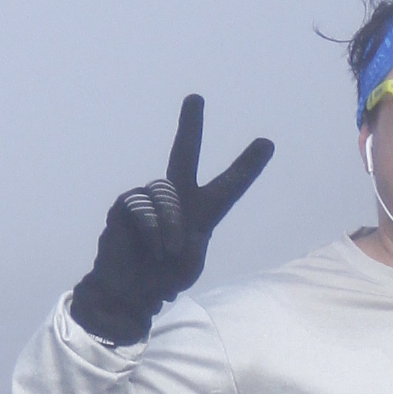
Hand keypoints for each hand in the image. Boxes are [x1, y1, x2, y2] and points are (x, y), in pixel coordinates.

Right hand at [69, 93, 273, 346]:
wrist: (130, 294)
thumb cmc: (163, 281)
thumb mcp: (189, 265)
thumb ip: (187, 237)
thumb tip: (168, 214)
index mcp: (202, 213)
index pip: (228, 185)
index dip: (247, 166)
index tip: (267, 143)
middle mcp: (175, 199)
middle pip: (184, 155)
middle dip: (190, 127)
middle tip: (196, 99)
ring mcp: (148, 199)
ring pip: (165, 192)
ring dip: (169, 223)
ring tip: (167, 251)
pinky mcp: (125, 205)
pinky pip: (142, 206)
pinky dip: (152, 228)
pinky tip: (152, 248)